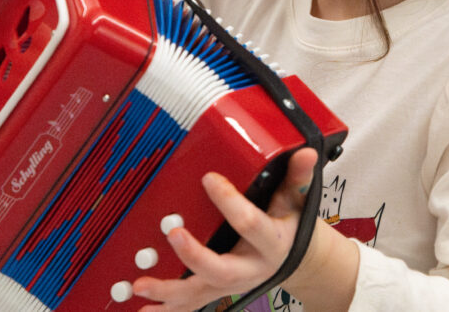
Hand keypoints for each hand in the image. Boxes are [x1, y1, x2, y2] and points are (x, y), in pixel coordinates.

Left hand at [132, 148, 355, 310]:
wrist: (299, 261)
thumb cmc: (292, 225)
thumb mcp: (298, 200)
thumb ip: (298, 176)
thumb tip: (306, 152)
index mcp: (270, 242)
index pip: (249, 223)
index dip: (228, 201)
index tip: (209, 179)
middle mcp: (250, 268)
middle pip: (220, 269)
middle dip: (193, 255)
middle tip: (172, 234)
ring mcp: (232, 284)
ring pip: (199, 293)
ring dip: (168, 291)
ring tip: (141, 284)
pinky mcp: (218, 291)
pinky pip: (191, 305)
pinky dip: (167, 309)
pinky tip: (143, 308)